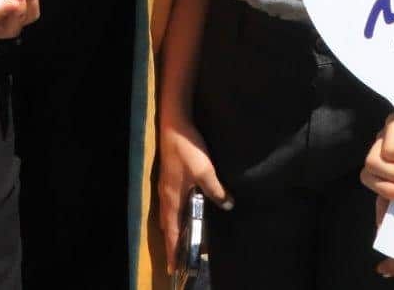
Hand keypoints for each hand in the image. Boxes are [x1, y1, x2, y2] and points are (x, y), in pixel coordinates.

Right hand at [157, 109, 228, 260]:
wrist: (174, 125)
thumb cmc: (188, 149)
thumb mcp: (206, 171)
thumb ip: (216, 190)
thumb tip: (227, 205)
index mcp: (173, 198)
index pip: (172, 231)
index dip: (173, 250)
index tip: (173, 267)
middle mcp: (166, 195)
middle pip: (167, 225)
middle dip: (172, 242)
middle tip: (177, 258)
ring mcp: (166, 185)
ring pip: (168, 214)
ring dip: (173, 228)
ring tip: (180, 239)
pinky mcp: (169, 177)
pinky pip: (170, 204)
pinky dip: (174, 214)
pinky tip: (183, 210)